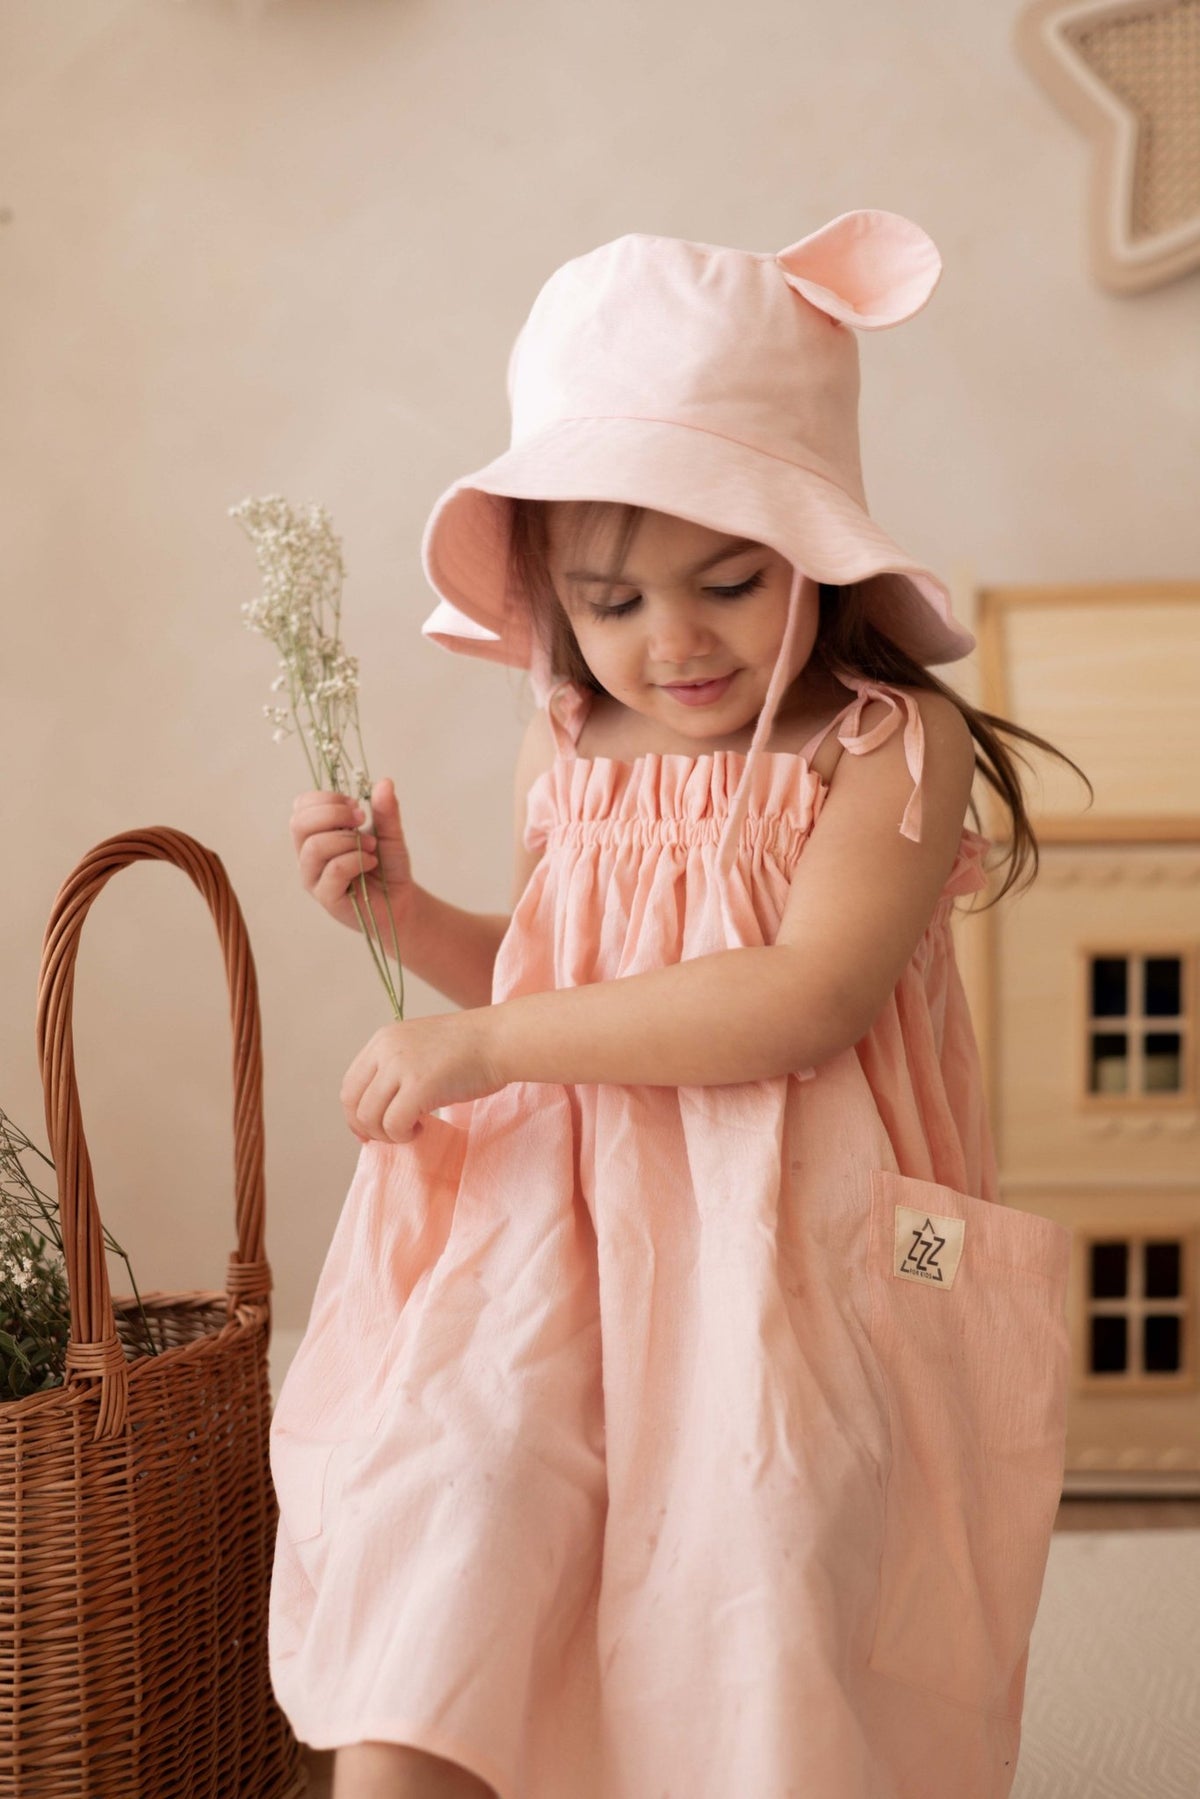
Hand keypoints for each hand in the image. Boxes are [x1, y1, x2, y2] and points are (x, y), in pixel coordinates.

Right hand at [291, 777, 414, 939]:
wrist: (400, 903)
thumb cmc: (388, 867)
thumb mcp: (390, 832)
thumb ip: (386, 810)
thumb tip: (385, 782)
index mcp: (316, 834)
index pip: (302, 806)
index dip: (327, 798)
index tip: (357, 805)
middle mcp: (308, 855)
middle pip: (299, 822)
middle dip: (333, 814)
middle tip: (361, 819)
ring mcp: (314, 877)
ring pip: (314, 846)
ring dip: (348, 840)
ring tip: (372, 846)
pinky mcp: (326, 897)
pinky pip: (334, 870)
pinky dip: (357, 860)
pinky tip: (371, 862)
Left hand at [340, 1010, 504, 1144]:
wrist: (499, 1040)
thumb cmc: (469, 1049)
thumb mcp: (420, 1048)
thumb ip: (396, 1070)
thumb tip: (377, 1110)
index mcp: (383, 1039)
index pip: (351, 1084)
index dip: (355, 1113)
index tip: (371, 1130)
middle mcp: (386, 1049)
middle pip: (354, 1102)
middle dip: (368, 1128)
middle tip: (393, 1136)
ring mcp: (401, 1066)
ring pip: (370, 1117)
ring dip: (388, 1133)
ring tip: (413, 1129)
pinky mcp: (419, 1086)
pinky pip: (394, 1124)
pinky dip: (404, 1134)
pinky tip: (423, 1127)